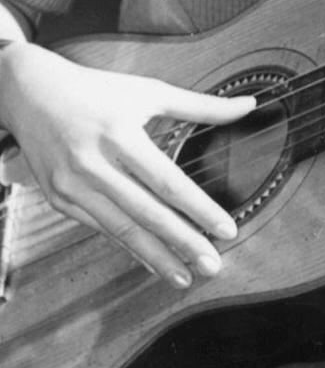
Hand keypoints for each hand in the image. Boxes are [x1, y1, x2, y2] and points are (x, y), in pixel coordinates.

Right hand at [0, 42, 255, 287]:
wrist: (29, 92)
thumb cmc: (97, 90)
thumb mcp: (148, 91)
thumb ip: (201, 105)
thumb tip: (251, 105)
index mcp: (120, 134)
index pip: (167, 181)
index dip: (198, 209)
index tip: (228, 230)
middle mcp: (93, 163)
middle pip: (145, 213)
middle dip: (182, 243)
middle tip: (213, 265)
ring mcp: (72, 185)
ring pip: (121, 229)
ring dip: (156, 257)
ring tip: (186, 277)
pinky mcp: (59, 198)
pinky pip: (101, 229)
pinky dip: (129, 248)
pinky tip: (153, 262)